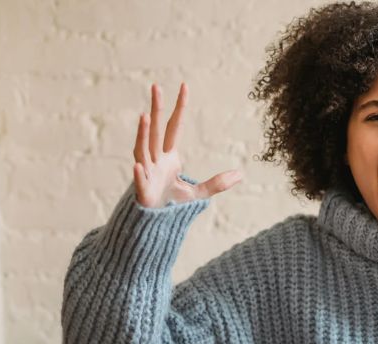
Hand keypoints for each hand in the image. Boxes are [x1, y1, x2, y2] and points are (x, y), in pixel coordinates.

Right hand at [132, 82, 242, 207]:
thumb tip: (241, 175)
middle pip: (156, 131)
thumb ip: (217, 183)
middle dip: (156, 109)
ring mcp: (146, 174)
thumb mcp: (198, 194)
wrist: (154, 224)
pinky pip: (139, 181)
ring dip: (143, 134)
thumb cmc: (171, 204)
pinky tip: (137, 166)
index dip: (179, 108)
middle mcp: (155, 160)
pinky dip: (138, 174)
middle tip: (156, 86)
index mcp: (168, 157)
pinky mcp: (143, 193)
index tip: (184, 87)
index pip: (173, 127)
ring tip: (144, 116)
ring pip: (143, 150)